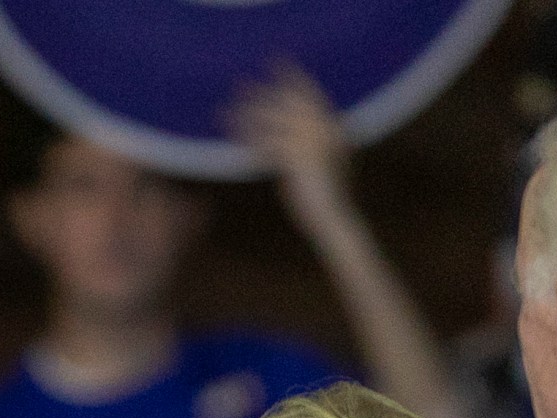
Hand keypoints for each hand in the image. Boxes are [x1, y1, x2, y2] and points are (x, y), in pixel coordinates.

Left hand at [228, 65, 351, 214]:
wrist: (333, 217)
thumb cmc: (323, 196)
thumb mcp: (317, 163)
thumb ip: (303, 143)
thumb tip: (278, 133)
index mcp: (333, 126)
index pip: (310, 92)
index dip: (292, 75)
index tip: (275, 60)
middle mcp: (326, 128)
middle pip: (287, 100)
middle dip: (262, 92)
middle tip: (238, 83)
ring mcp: (314, 141)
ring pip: (272, 120)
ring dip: (246, 115)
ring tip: (223, 112)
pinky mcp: (298, 157)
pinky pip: (267, 142)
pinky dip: (249, 140)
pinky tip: (232, 138)